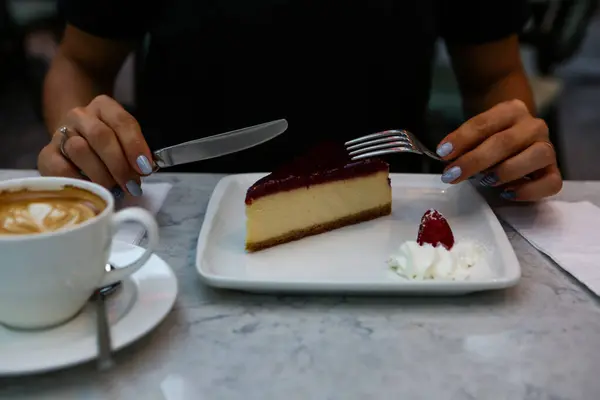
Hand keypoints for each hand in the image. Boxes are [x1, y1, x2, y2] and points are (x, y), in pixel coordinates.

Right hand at [37, 95, 154, 196]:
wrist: (74, 142)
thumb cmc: (107, 145)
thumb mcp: (124, 141)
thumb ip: (135, 152)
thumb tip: (142, 171)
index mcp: (103, 106)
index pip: (122, 121)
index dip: (134, 145)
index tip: (144, 168)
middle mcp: (80, 115)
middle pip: (100, 135)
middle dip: (119, 164)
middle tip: (131, 184)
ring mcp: (60, 133)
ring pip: (80, 150)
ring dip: (101, 174)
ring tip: (113, 188)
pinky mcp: (46, 154)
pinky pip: (61, 168)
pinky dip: (80, 181)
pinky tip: (92, 189)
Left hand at [435, 99, 561, 201]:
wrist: (515, 137)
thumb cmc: (489, 138)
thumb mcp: (475, 134)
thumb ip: (464, 144)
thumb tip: (448, 160)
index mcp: (512, 110)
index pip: (485, 123)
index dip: (462, 138)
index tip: (442, 153)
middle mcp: (534, 126)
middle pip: (505, 142)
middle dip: (474, 161)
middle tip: (452, 175)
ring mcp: (547, 148)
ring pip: (535, 156)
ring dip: (505, 171)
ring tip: (485, 181)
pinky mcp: (554, 171)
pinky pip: (550, 183)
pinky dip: (528, 191)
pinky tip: (506, 193)